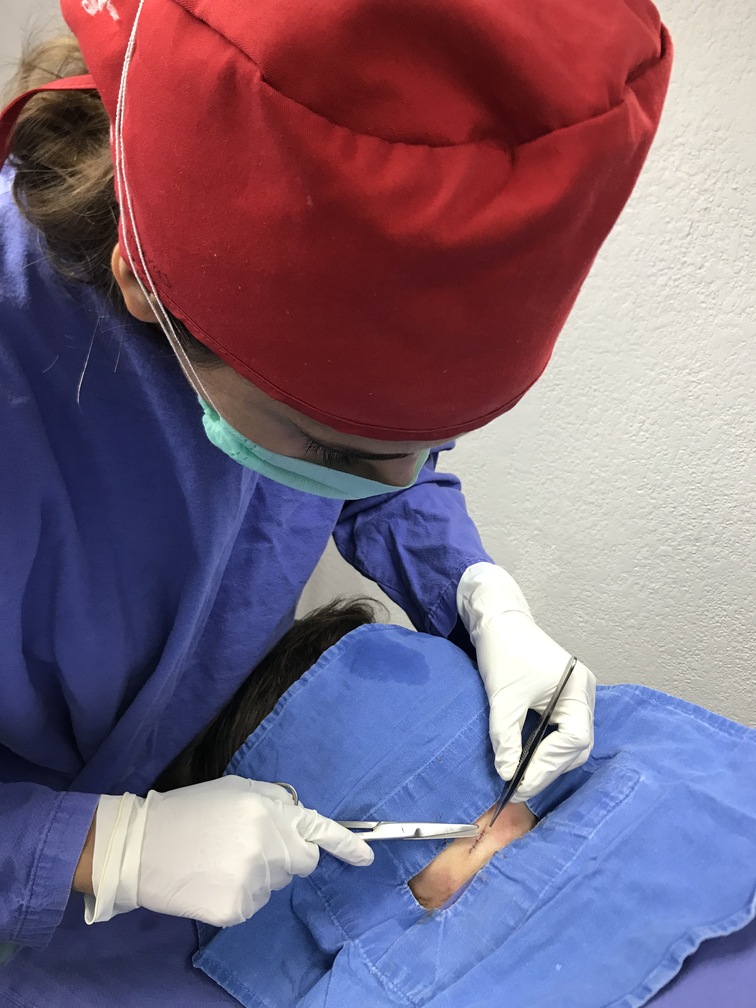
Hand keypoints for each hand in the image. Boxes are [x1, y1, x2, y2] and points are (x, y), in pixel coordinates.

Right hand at [84, 777, 372, 926]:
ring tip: (221, 858)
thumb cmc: (189, 811)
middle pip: (300, 862)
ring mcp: (252, 880)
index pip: (317, 830)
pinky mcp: (235, 909)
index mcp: (268, 810)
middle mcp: (267, 846)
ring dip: (259, 873)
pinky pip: (254, 904)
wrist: (140, 844)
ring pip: (276, 884)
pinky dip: (239, 895)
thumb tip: (298, 820)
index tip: (366, 857)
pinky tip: (213, 879)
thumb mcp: (235, 789)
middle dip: (287, 855)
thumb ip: (273, 802)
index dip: (347, 845)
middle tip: (249, 845)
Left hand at [458, 563, 595, 800]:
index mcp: (577, 689)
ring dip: (548, 761)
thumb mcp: (503, 697)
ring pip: (571, 741)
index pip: (574, 739)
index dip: (549, 765)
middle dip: (549, 768)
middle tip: (520, 787)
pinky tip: (528, 759)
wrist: (498, 621)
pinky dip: (547, 748)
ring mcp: (576, 696)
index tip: (521, 783)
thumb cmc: (503, 651)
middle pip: (577, 745)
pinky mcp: (564, 698)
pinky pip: (562, 731)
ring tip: (522, 778)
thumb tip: (507, 775)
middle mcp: (584, 694)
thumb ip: (506, 737)